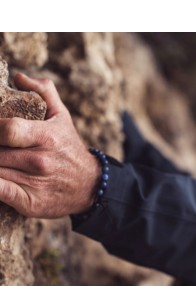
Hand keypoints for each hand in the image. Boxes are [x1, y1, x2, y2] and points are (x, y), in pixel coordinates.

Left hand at [0, 73, 99, 217]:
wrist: (90, 185)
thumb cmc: (69, 149)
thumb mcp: (63, 117)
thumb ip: (43, 93)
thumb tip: (19, 77)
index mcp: (46, 137)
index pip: (7, 129)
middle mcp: (40, 161)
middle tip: (1, 147)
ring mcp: (35, 183)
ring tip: (3, 157)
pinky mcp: (30, 202)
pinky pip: (1, 191)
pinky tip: (0, 176)